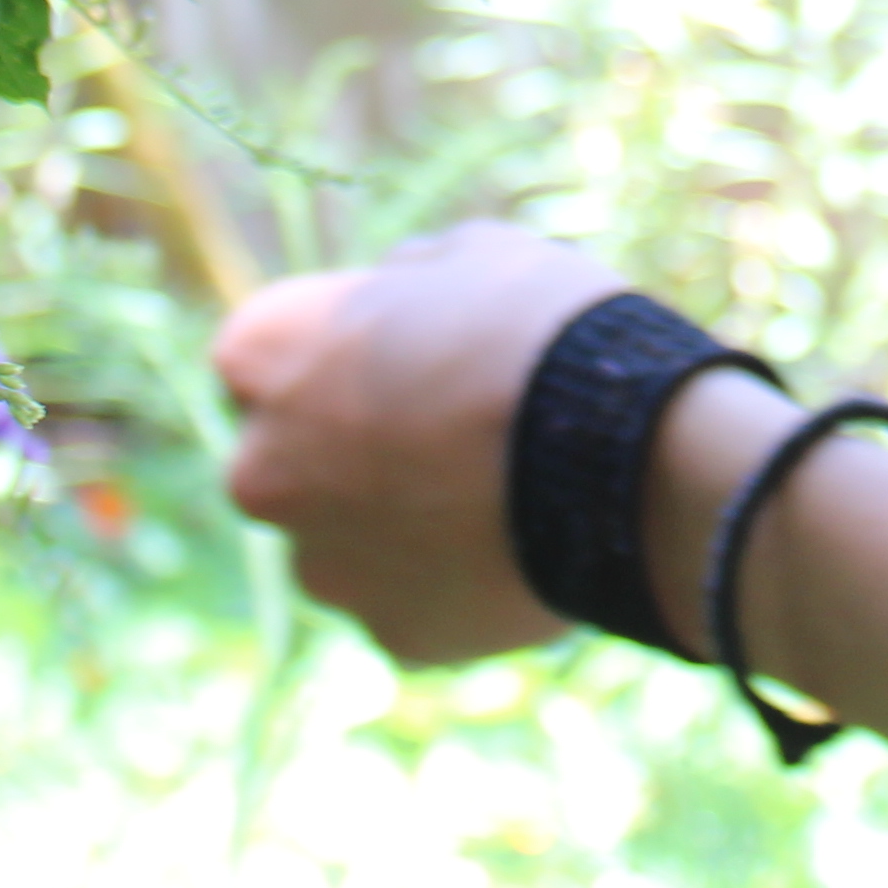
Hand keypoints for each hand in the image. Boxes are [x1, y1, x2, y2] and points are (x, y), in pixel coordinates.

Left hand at [212, 219, 632, 663]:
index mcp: (263, 354)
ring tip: (495, 494)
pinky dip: (450, 580)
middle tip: (444, 429)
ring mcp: (325, 566)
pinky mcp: (393, 633)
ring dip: (395, 520)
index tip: (399, 350)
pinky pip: (412, 599)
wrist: (625, 454)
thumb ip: (406, 281)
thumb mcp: (472, 254)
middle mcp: (262, 471)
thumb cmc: (540, 329)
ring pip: (345, 540)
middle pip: (287, 458)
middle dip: (347, 447)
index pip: (261, 353)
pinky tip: (517, 547)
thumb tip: (399, 302)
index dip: (335, 349)